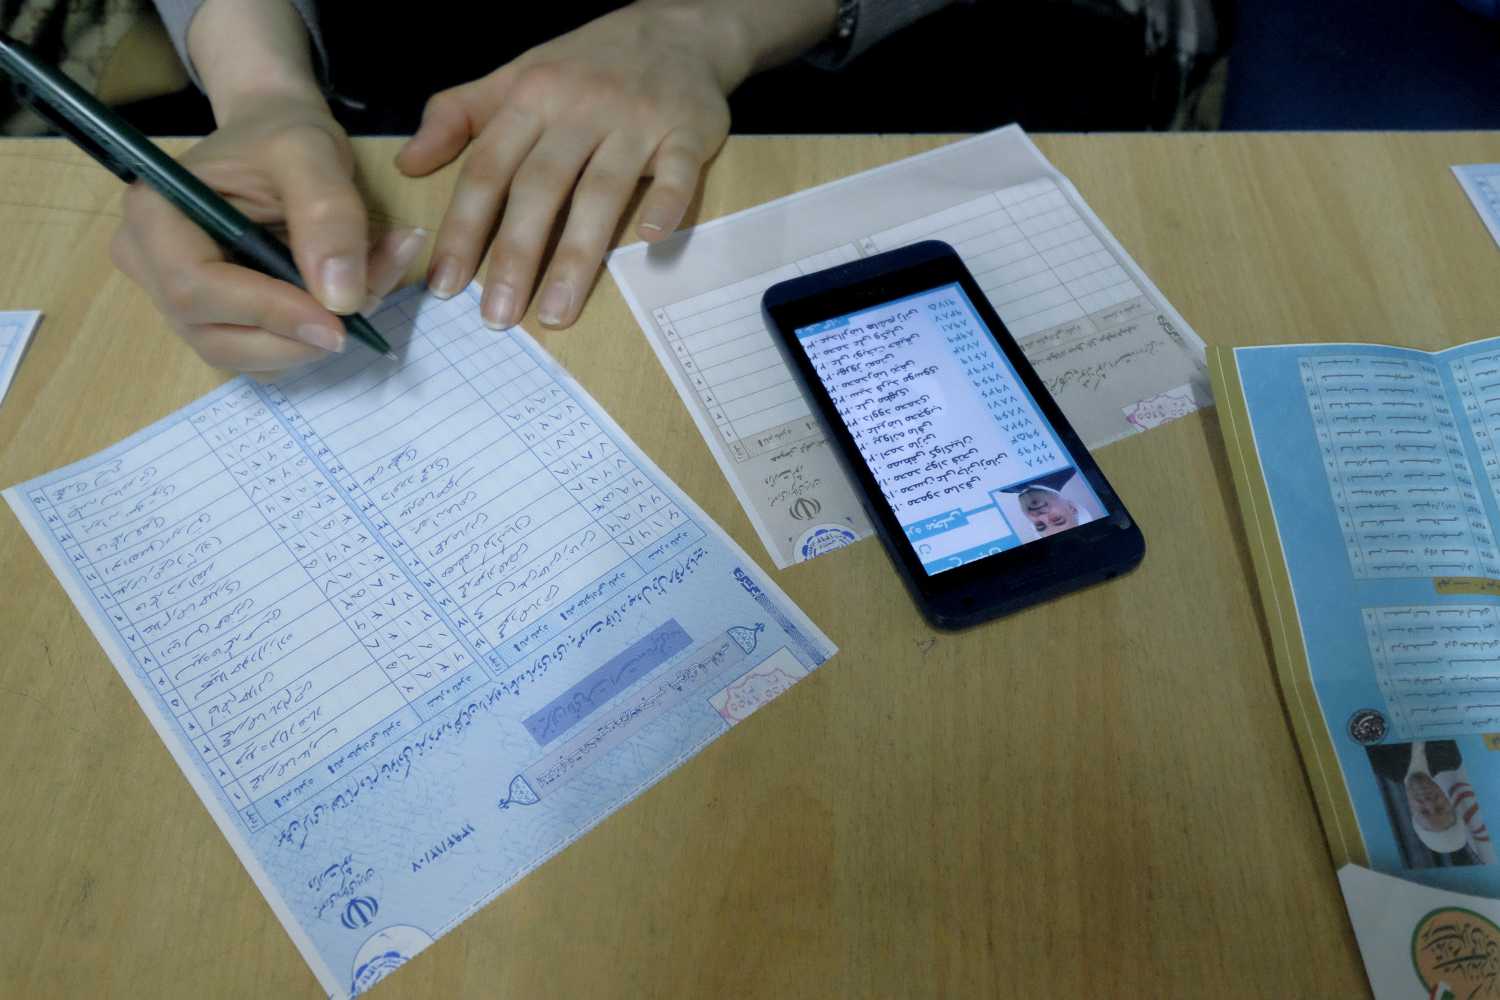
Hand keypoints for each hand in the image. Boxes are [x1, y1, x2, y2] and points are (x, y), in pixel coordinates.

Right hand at [111, 96, 427, 371]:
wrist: (277, 135)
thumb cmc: (282, 134)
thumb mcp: (311, 152)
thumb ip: (328, 215)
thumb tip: (340, 299)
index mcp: (154, 217)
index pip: (195, 289)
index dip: (269, 313)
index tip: (339, 317)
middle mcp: (151, 265)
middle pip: (217, 337)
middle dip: (299, 334)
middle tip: (371, 298)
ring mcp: (178, 300)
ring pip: (247, 356)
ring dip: (314, 340)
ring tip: (370, 284)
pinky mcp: (215, 320)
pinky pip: (265, 353)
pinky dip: (312, 339)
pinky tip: (348, 297)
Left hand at [396, 3, 745, 329]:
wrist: (674, 29)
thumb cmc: (586, 65)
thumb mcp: (515, 76)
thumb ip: (458, 117)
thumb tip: (407, 164)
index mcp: (531, 98)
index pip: (488, 169)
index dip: (463, 229)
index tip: (445, 286)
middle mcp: (579, 108)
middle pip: (540, 188)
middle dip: (515, 255)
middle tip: (497, 317)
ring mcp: (635, 120)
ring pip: (601, 192)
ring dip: (577, 255)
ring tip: (556, 312)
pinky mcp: (686, 131)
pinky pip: (677, 171)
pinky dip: (666, 203)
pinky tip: (652, 241)